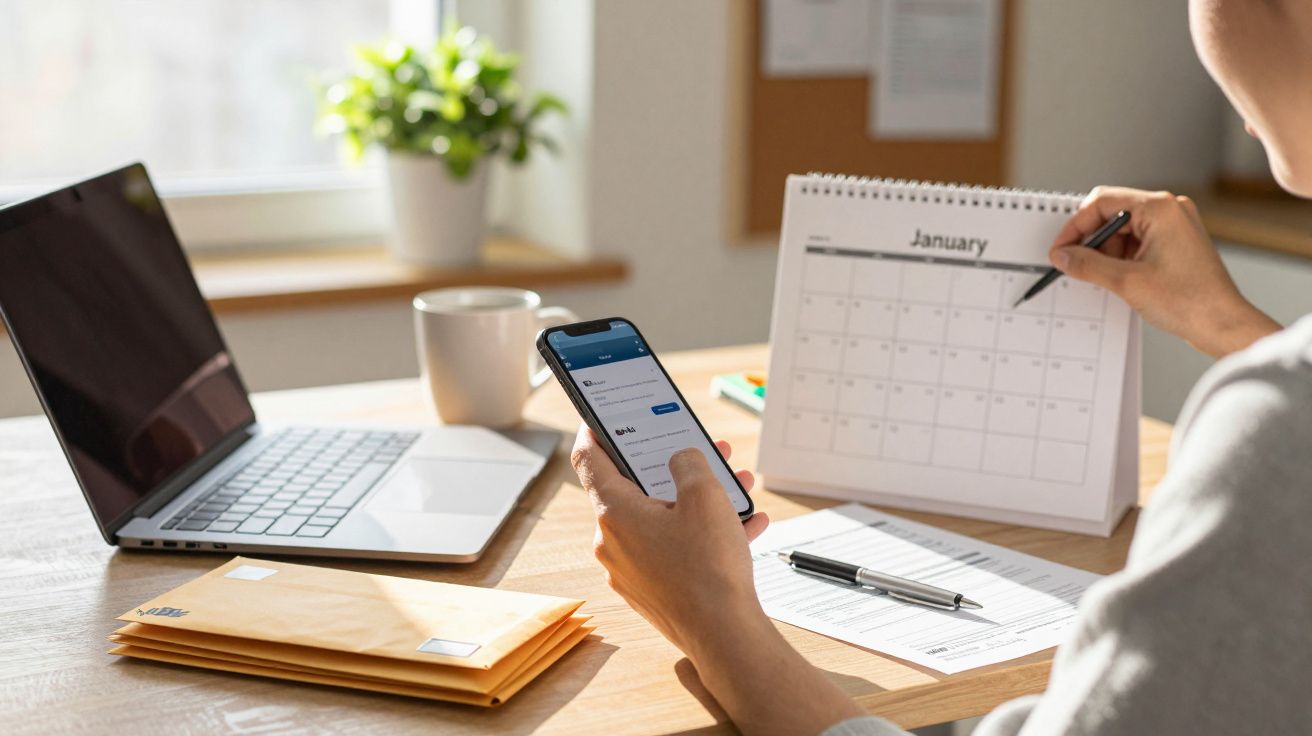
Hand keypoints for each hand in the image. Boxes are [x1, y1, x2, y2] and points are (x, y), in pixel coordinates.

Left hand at [570, 425, 769, 658]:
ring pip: (660, 521)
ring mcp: (629, 570)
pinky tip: (741, 526)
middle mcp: (612, 543)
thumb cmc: (709, 569)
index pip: (590, 460)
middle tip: (698, 453)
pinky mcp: (650, 591)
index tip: (598, 419)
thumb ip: (688, 463)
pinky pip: (672, 551)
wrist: (724, 635)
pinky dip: (701, 535)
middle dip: (672, 468)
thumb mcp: (704, 496)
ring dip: (695, 501)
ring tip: (733, 489)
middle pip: (634, 490)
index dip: (594, 433)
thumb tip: (680, 460)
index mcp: (614, 513)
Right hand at [1049, 186, 1279, 357]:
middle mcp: (1170, 210)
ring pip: (1122, 229)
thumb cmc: (1190, 301)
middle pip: (1111, 213)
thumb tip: (1063, 256)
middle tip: (1074, 264)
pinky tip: (1119, 278)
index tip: (1061, 248)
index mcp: (1161, 209)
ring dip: (1106, 252)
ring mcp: (1174, 226)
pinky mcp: (1175, 243)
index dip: (1075, 226)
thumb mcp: (1126, 282)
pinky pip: (1137, 241)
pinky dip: (1121, 258)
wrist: (1223, 324)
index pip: (1102, 202)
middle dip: (1091, 240)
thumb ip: (1087, 265)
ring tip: (1105, 278)